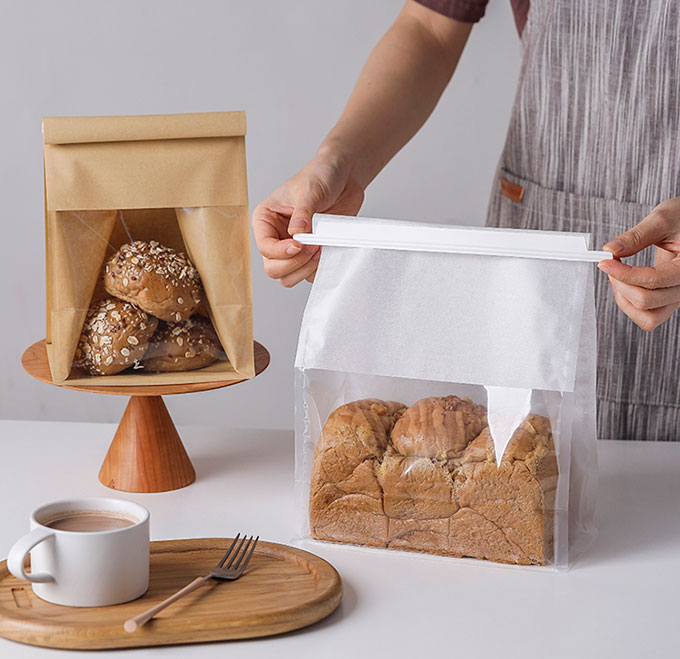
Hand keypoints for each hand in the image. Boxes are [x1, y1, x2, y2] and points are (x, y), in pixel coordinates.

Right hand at [251, 153, 363, 286]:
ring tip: (320, 249)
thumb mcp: (310, 190)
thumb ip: (303, 213)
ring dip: (306, 268)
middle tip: (313, 247)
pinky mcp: (310, 255)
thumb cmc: (320, 176)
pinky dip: (318, 269)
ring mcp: (293, 248)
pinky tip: (327, 250)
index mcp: (266, 219)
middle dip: (294, 263)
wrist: (344, 178)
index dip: (280, 251)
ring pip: (289, 277)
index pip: (264, 246)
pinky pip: (309, 274)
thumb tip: (296, 233)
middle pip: (273, 268)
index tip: (299, 244)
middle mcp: (276, 236)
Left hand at [598, 197, 679, 330]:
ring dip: (624, 300)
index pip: (654, 279)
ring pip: (648, 317)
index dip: (623, 273)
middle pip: (647, 301)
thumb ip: (636, 236)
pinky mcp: (669, 300)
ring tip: (616, 278)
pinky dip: (630, 306)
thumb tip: (610, 250)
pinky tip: (623, 285)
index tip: (604, 261)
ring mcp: (678, 297)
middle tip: (610, 264)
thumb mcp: (662, 219)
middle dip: (621, 284)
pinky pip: (649, 317)